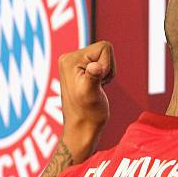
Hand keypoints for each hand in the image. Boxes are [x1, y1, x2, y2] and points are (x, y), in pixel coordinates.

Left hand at [58, 41, 115, 161]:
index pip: (104, 47)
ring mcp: (75, 63)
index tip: (98, 82)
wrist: (82, 129)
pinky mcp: (82, 70)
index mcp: (70, 59)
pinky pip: (103, 65)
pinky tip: (95, 88)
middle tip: (97, 87)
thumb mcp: (91, 95)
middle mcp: (69, 57)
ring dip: (106, 74)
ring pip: (106, 58)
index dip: (107, 66)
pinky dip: (104, 77)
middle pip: (105, 50)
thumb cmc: (88, 114)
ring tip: (96, 88)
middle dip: (107, 69)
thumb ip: (93, 78)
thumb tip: (96, 67)